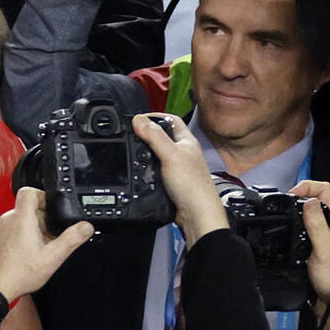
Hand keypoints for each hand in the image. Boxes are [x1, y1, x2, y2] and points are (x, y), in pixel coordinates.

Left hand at [0, 187, 93, 301]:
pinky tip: (25, 256)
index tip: (52, 208)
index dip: (43, 195)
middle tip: (50, 237)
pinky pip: (9, 232)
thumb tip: (85, 227)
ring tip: (39, 249)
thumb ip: (71, 240)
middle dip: (42, 220)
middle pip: (26, 208)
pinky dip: (19, 238)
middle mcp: (6, 220)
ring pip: (18, 221)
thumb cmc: (17, 274)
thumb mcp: (52, 258)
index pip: (29, 191)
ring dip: (31, 230)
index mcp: (21, 219)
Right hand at [131, 114, 227, 245]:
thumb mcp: (170, 155)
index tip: (138, 119)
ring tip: (134, 149)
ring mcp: (178, 167)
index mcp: (187, 141)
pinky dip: (147, 167)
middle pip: (163, 136)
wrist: (196, 214)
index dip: (154, 116)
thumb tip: (138, 120)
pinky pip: (157, 168)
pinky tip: (140, 170)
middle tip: (133, 133)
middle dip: (148, 133)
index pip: (171, 119)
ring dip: (146, 150)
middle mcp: (184, 153)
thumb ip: (154, 136)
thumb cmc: (193, 186)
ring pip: (159, 153)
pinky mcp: (172, 181)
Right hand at [291, 179, 329, 308]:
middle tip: (282, 204)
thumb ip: (318, 225)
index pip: (324, 190)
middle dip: (297, 196)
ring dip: (294, 210)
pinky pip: (302, 228)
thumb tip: (309, 201)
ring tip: (281, 215)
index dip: (307, 186)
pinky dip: (292, 225)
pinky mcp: (314, 246)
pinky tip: (285, 232)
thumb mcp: (325, 249)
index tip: (291, 195)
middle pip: (314, 199)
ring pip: (307, 213)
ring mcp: (322, 236)